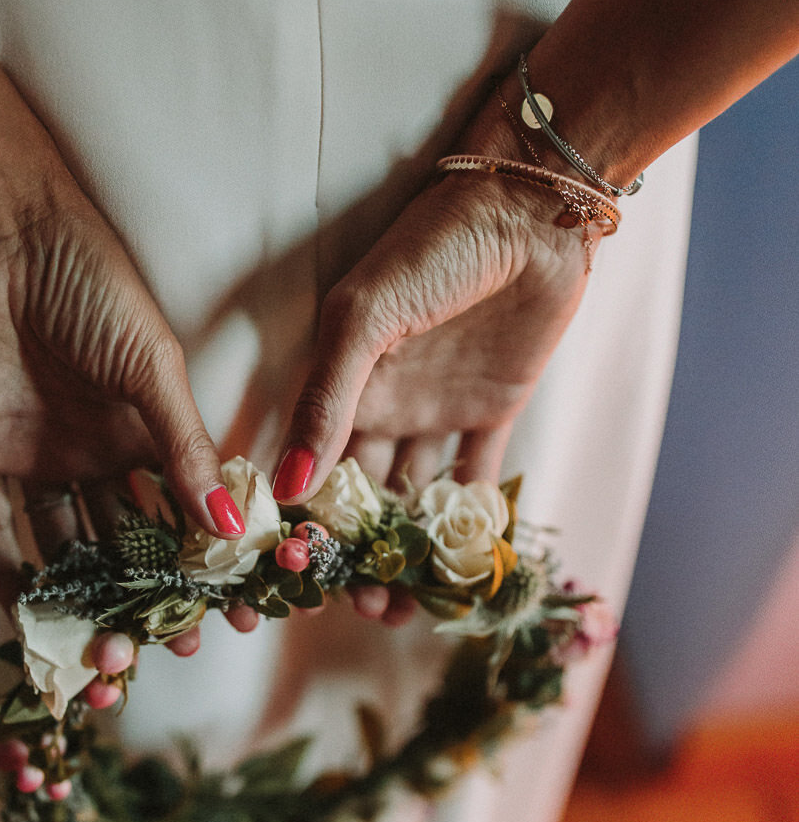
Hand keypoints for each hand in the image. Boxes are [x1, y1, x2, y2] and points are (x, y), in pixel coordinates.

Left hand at [0, 156, 245, 611]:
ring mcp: (41, 460)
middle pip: (128, 543)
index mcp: (149, 430)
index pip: (183, 511)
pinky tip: (36, 622)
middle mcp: (99, 454)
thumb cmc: (90, 280)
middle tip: (168, 648)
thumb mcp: (153, 367)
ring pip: (68, 549)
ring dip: (87, 601)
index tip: (231, 613)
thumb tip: (234, 528)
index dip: (205, 564)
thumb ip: (186, 448)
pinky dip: (15, 578)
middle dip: (148, 598)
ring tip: (109, 652)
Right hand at [274, 92, 597, 619]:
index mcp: (340, 381)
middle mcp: (381, 403)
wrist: (532, 212)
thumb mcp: (364, 318)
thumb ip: (327, 400)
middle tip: (355, 609)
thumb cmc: (434, 247)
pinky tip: (461, 568)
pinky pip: (475, 479)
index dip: (304, 520)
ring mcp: (436, 410)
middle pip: (360, 495)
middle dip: (355, 554)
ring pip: (412, 499)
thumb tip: (290, 485)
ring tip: (397, 607)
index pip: (312, 464)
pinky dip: (469, 522)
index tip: (296, 578)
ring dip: (405, 552)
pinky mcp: (491, 412)